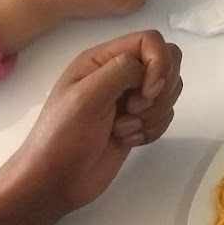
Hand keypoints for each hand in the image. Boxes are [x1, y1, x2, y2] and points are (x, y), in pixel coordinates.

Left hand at [13, 31, 182, 215]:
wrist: (54, 182)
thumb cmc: (62, 137)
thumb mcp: (85, 97)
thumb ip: (121, 71)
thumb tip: (150, 72)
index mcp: (102, 60)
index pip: (150, 41)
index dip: (159, 63)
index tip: (148, 93)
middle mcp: (119, 74)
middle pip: (167, 63)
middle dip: (161, 91)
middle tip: (134, 111)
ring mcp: (129, 99)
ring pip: (169, 92)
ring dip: (153, 115)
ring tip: (123, 130)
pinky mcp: (138, 123)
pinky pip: (165, 116)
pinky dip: (152, 130)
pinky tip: (128, 141)